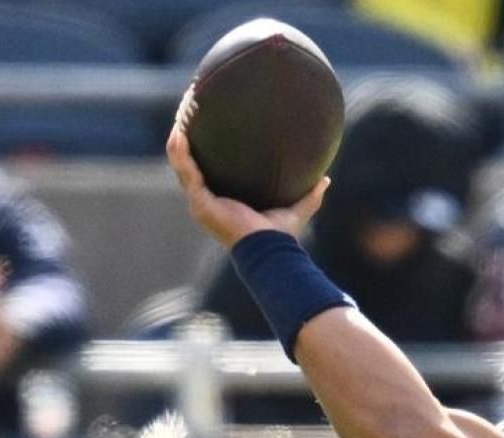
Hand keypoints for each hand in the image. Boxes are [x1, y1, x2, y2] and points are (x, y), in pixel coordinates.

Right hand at [166, 115, 327, 249]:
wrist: (270, 249)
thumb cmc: (279, 236)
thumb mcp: (296, 210)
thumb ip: (310, 195)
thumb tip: (326, 179)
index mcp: (223, 204)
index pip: (208, 178)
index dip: (204, 159)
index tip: (205, 135)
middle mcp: (208, 204)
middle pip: (190, 171)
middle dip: (185, 148)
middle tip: (186, 122)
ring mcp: (201, 204)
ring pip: (183, 169)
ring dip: (177, 146)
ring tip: (178, 122)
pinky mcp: (200, 203)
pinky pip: (186, 172)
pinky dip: (180, 154)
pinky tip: (178, 134)